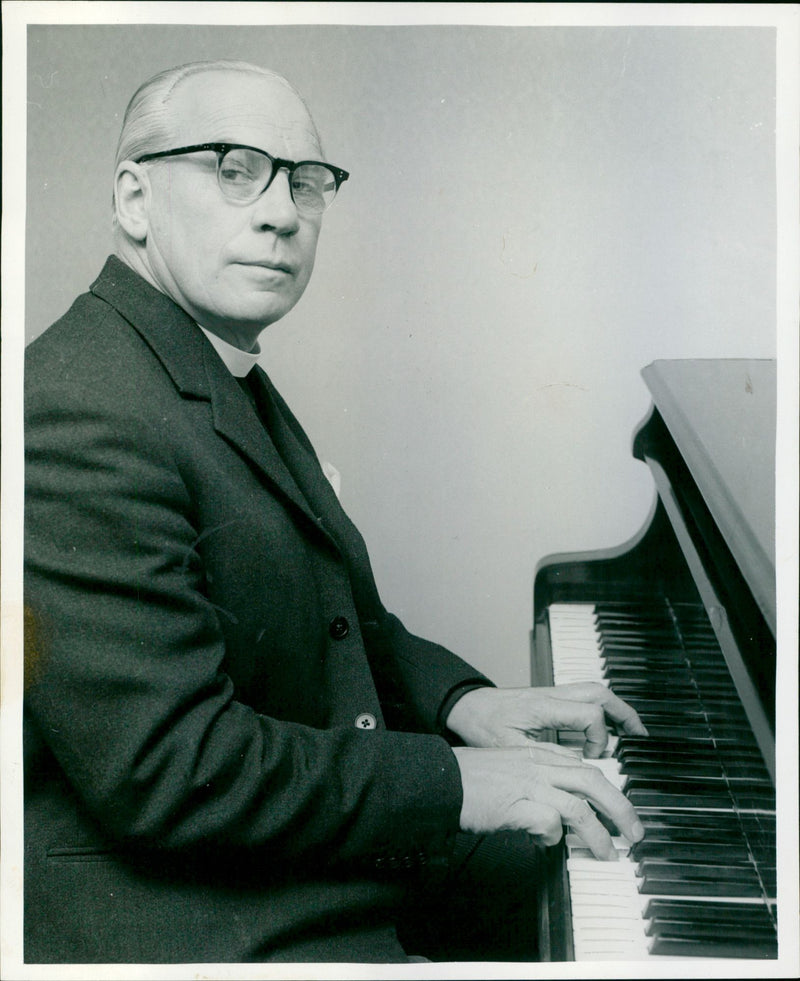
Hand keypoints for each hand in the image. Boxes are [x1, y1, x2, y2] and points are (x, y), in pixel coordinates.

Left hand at [446, 684, 647, 757]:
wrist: (465, 705)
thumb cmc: (481, 725)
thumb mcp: (507, 749)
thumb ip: (541, 760)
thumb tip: (574, 773)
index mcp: (543, 707)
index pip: (589, 713)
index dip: (600, 738)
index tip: (595, 758)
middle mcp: (551, 695)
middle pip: (600, 692)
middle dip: (625, 714)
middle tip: (640, 737)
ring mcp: (551, 693)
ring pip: (594, 690)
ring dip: (616, 709)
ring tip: (631, 732)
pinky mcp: (549, 698)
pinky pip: (583, 697)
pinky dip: (600, 710)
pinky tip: (604, 729)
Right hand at [452, 744, 643, 860]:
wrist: (440, 780)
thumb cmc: (468, 780)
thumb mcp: (507, 771)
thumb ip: (533, 783)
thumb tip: (554, 815)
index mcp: (536, 754)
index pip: (582, 766)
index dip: (605, 789)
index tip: (616, 809)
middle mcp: (537, 764)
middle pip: (593, 780)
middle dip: (621, 807)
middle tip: (634, 832)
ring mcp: (529, 783)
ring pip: (580, 805)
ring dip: (600, 834)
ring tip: (609, 854)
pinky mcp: (517, 804)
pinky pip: (550, 823)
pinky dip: (554, 838)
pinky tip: (546, 843)